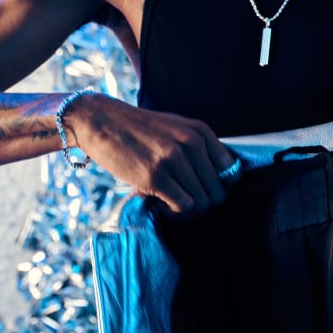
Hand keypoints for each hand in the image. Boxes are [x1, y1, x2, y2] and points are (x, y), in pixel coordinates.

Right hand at [65, 93, 237, 213]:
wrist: (101, 121)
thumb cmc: (138, 129)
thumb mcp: (176, 128)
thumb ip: (198, 148)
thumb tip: (220, 179)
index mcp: (200, 131)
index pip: (231, 170)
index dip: (219, 185)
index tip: (202, 189)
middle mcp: (191, 144)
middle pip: (217, 190)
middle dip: (202, 201)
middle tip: (182, 199)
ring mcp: (173, 161)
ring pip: (201, 201)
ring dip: (187, 208)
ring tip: (169, 199)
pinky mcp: (155, 178)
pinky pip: (182, 206)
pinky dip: (173, 210)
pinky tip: (159, 201)